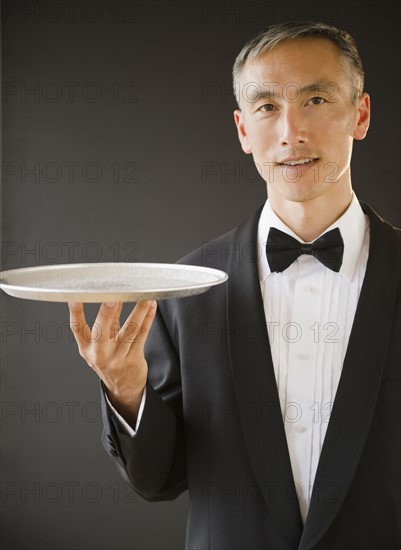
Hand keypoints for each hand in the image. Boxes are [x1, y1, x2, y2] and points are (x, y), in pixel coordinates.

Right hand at [68, 300, 156, 423]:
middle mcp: (99, 353)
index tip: (76, 296)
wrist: (122, 387)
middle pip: (102, 329)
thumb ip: (107, 320)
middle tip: (114, 297)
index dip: (75, 311)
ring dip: (139, 310)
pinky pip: (142, 334)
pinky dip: (148, 318)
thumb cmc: (109, 359)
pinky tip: (151, 307)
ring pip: (130, 329)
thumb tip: (114, 295)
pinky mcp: (133, 358)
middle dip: (108, 312)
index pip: (77, 327)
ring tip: (145, 297)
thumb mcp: (101, 343)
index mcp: (86, 347)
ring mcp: (116, 357)